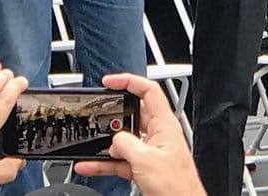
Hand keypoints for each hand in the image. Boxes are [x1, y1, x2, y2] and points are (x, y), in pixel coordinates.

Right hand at [73, 73, 204, 195]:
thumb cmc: (177, 186)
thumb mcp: (146, 160)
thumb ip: (126, 144)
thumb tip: (115, 140)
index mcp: (165, 124)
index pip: (148, 91)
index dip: (129, 81)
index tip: (110, 82)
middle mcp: (158, 135)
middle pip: (132, 115)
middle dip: (113, 117)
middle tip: (97, 117)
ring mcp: (150, 152)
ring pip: (123, 141)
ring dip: (105, 144)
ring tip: (89, 144)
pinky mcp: (143, 168)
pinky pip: (120, 160)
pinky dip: (104, 163)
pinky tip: (90, 165)